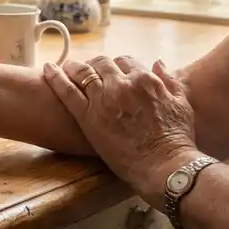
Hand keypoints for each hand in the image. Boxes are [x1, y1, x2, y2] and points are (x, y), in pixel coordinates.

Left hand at [43, 56, 200, 205]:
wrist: (164, 166)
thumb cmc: (176, 140)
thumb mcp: (181, 104)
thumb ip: (169, 81)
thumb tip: (157, 62)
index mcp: (144, 80)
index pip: (125, 61)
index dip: (117, 66)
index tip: (112, 72)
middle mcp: (121, 85)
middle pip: (102, 63)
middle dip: (95, 64)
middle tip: (88, 70)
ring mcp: (102, 99)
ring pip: (82, 72)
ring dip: (74, 67)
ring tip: (66, 67)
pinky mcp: (87, 117)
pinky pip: (66, 91)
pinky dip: (55, 77)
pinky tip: (47, 69)